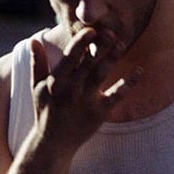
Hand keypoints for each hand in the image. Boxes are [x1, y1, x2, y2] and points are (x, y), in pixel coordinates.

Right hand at [29, 28, 141, 155]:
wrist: (53, 144)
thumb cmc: (46, 111)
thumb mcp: (37, 88)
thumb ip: (38, 63)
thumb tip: (34, 40)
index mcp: (56, 81)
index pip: (70, 56)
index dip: (81, 41)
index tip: (92, 29)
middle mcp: (71, 90)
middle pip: (89, 63)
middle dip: (101, 46)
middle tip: (112, 31)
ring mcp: (85, 102)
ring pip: (102, 75)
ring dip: (113, 58)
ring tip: (122, 44)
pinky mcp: (99, 113)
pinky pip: (117, 95)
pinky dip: (130, 83)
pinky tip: (140, 70)